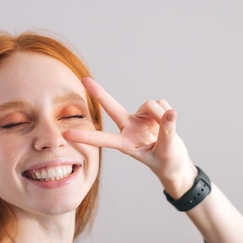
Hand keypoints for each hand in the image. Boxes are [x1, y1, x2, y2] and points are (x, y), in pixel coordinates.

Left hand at [63, 78, 197, 197]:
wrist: (176, 162)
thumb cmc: (167, 162)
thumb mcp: (168, 151)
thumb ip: (167, 131)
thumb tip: (170, 112)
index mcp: (125, 144)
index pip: (103, 139)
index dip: (86, 137)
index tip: (66, 134)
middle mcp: (129, 128)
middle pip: (112, 107)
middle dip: (99, 93)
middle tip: (84, 80)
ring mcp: (139, 119)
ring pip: (150, 105)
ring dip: (161, 114)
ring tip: (168, 130)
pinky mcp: (151, 112)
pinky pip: (161, 103)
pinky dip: (168, 113)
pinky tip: (168, 123)